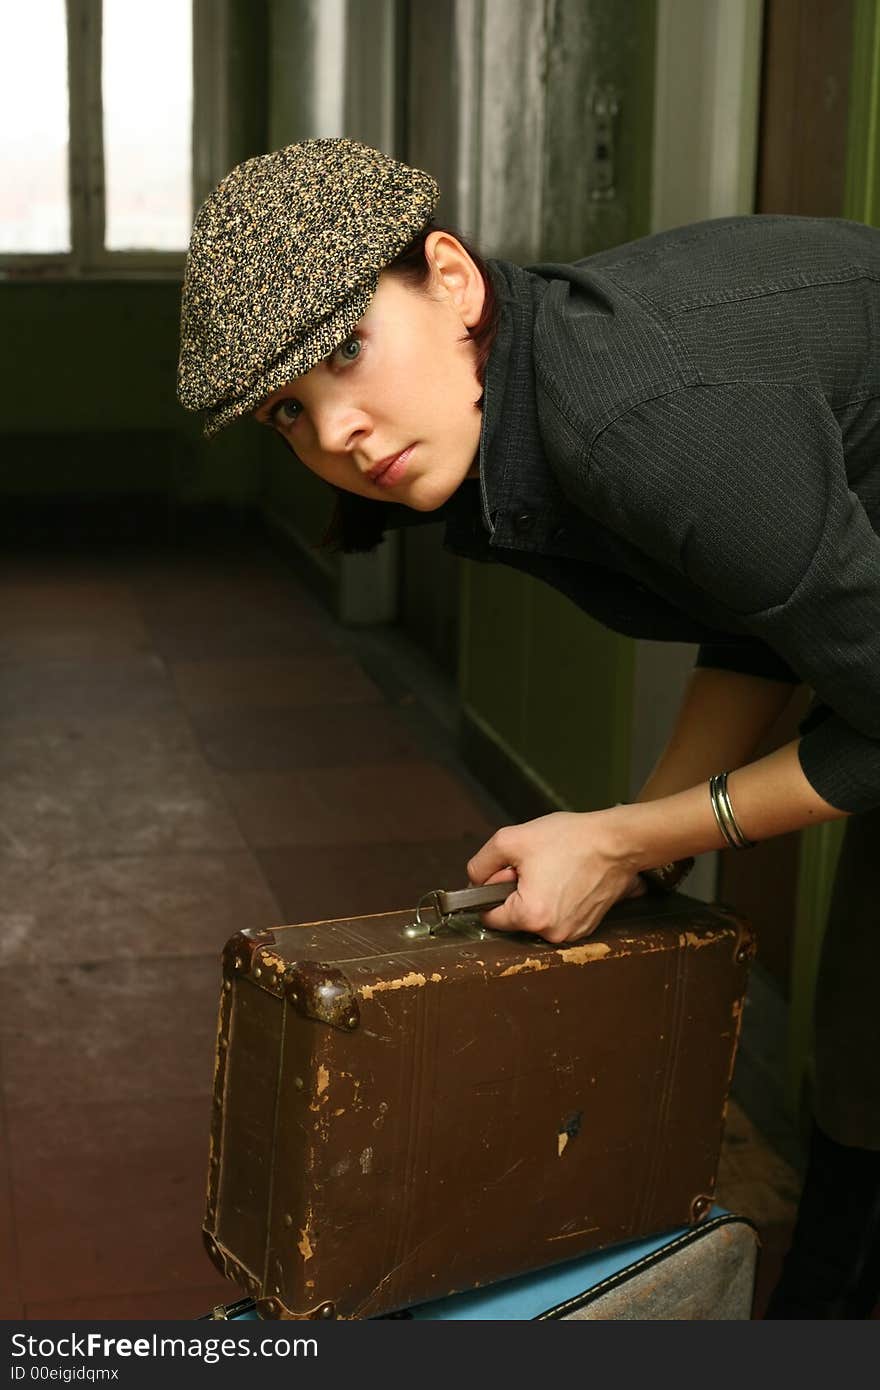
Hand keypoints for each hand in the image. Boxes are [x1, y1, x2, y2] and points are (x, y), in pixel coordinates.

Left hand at [466, 809, 645, 943]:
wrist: (617, 841)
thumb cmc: (572, 839)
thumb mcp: (511, 840)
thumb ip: (481, 864)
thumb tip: (474, 882)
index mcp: (531, 916)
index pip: (490, 917)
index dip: (492, 891)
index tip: (508, 872)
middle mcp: (552, 933)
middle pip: (514, 917)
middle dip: (516, 892)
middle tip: (534, 866)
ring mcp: (572, 933)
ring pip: (536, 917)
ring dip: (537, 896)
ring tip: (554, 870)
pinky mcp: (586, 927)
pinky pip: (557, 916)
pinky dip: (556, 900)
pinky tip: (567, 877)